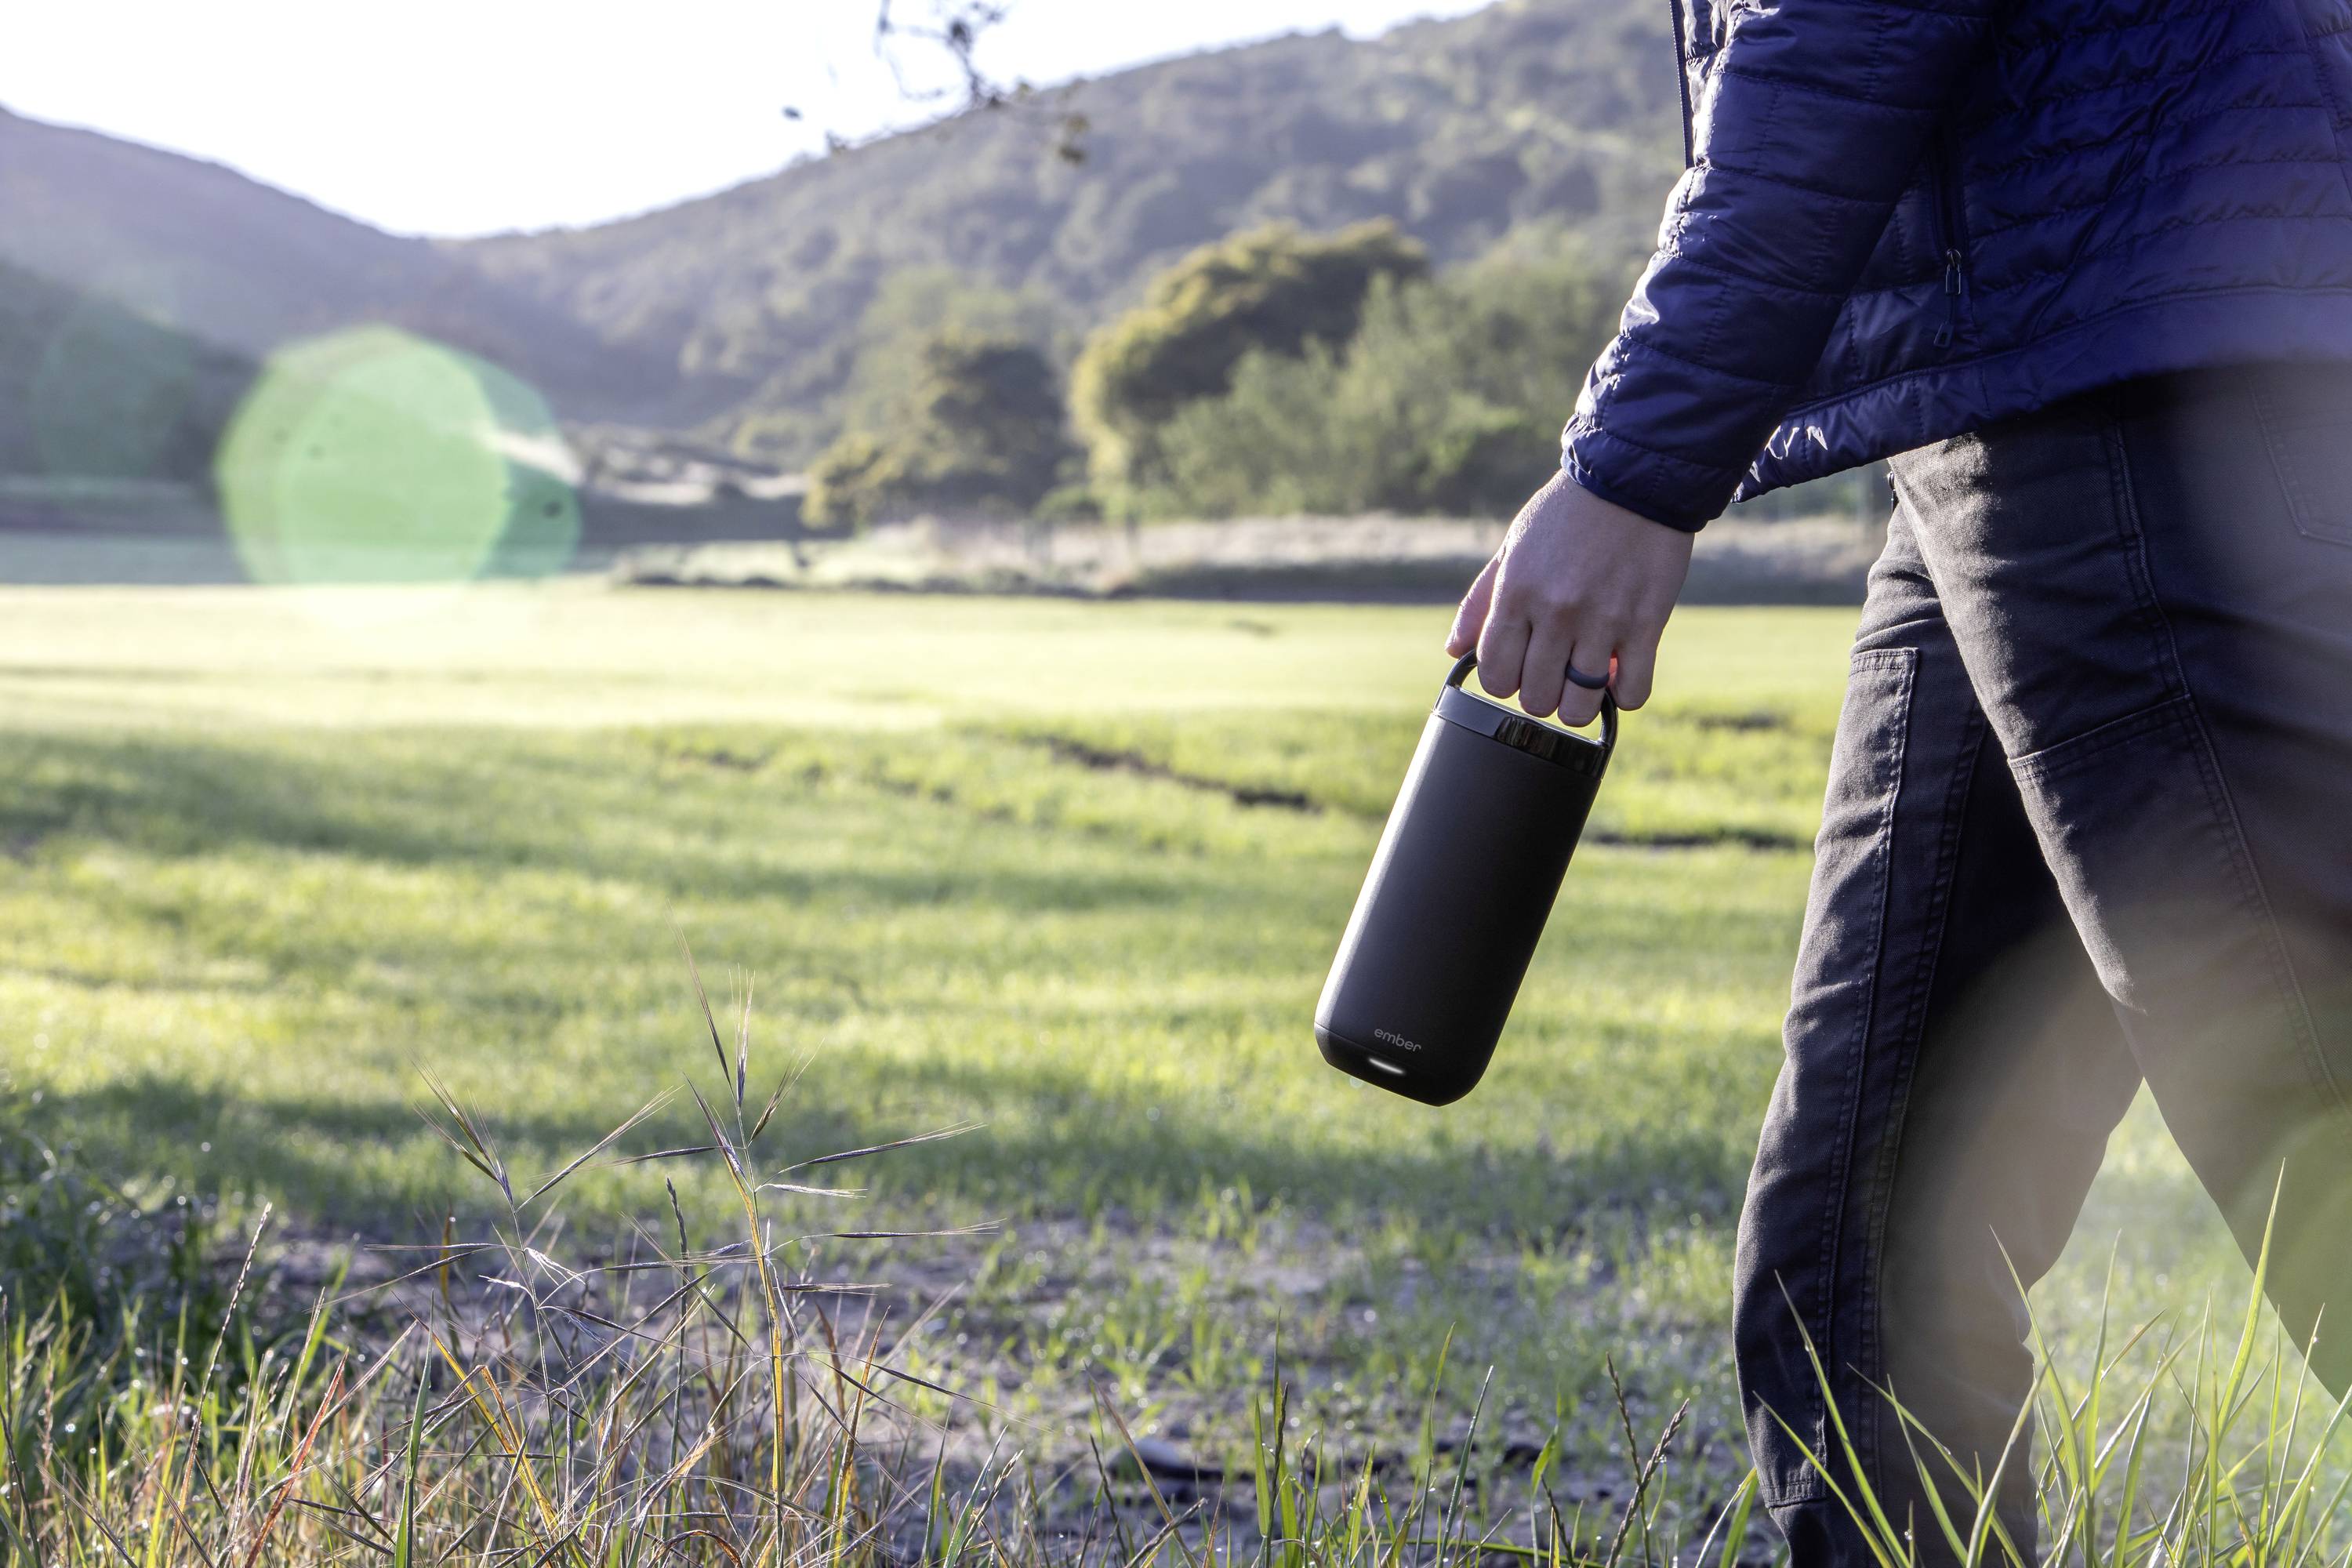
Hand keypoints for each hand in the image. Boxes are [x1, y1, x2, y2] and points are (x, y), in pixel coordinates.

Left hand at [1446, 471, 1693, 725]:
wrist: (1632, 478)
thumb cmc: (1566, 514)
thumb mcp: (1512, 548)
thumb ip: (1481, 602)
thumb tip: (1454, 649)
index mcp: (1516, 593)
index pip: (1495, 675)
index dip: (1505, 679)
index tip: (1519, 665)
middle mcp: (1556, 611)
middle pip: (1535, 698)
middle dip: (1541, 693)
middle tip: (1554, 670)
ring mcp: (1603, 620)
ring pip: (1578, 706)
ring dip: (1579, 702)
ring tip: (1585, 678)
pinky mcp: (1646, 623)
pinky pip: (1632, 692)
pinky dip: (1624, 694)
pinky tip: (1619, 671)